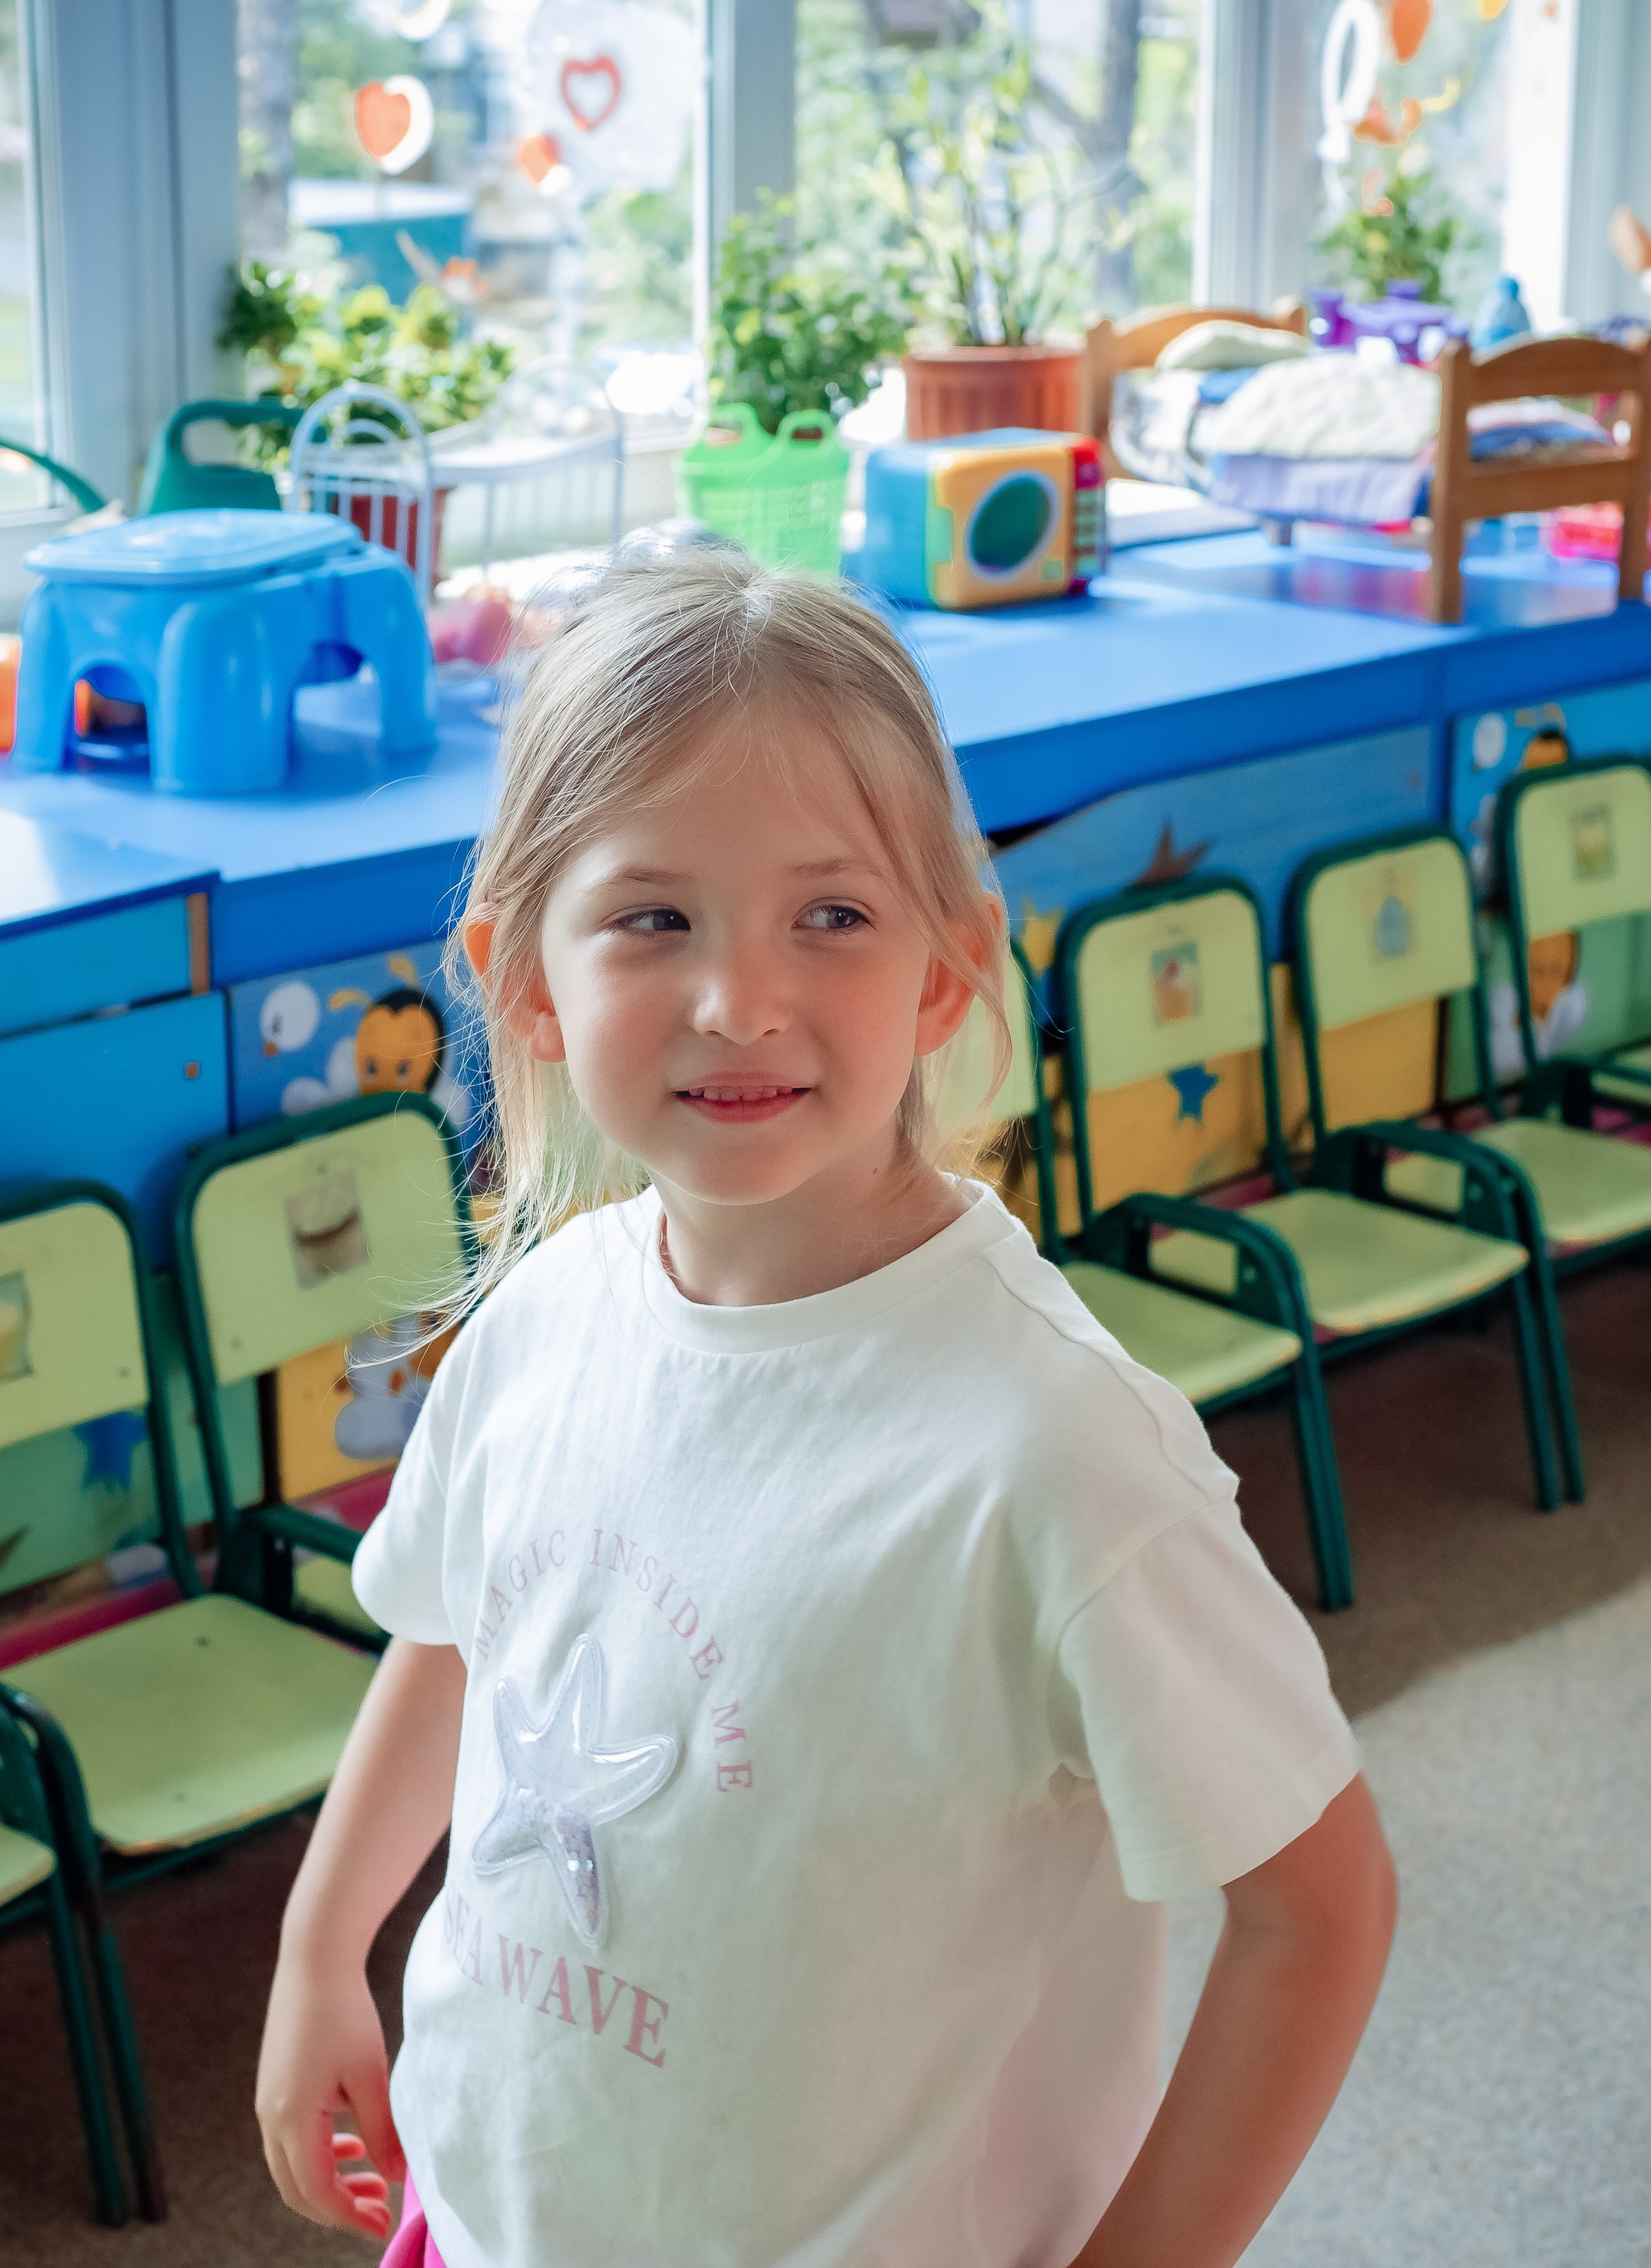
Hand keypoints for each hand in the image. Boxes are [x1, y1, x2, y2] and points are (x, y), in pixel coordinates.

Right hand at [256, 1947, 403, 2238]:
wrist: (314, 1960)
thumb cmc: (344, 2013)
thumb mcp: (371, 2075)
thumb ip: (383, 2131)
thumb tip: (400, 2177)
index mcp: (292, 2119)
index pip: (318, 2192)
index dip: (350, 2216)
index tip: (384, 2225)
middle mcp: (270, 2118)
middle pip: (298, 2190)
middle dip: (340, 2208)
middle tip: (382, 2209)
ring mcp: (267, 2104)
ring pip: (293, 2168)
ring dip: (331, 2182)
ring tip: (375, 2181)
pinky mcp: (273, 2089)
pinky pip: (291, 2141)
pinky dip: (321, 2155)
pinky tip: (352, 2148)